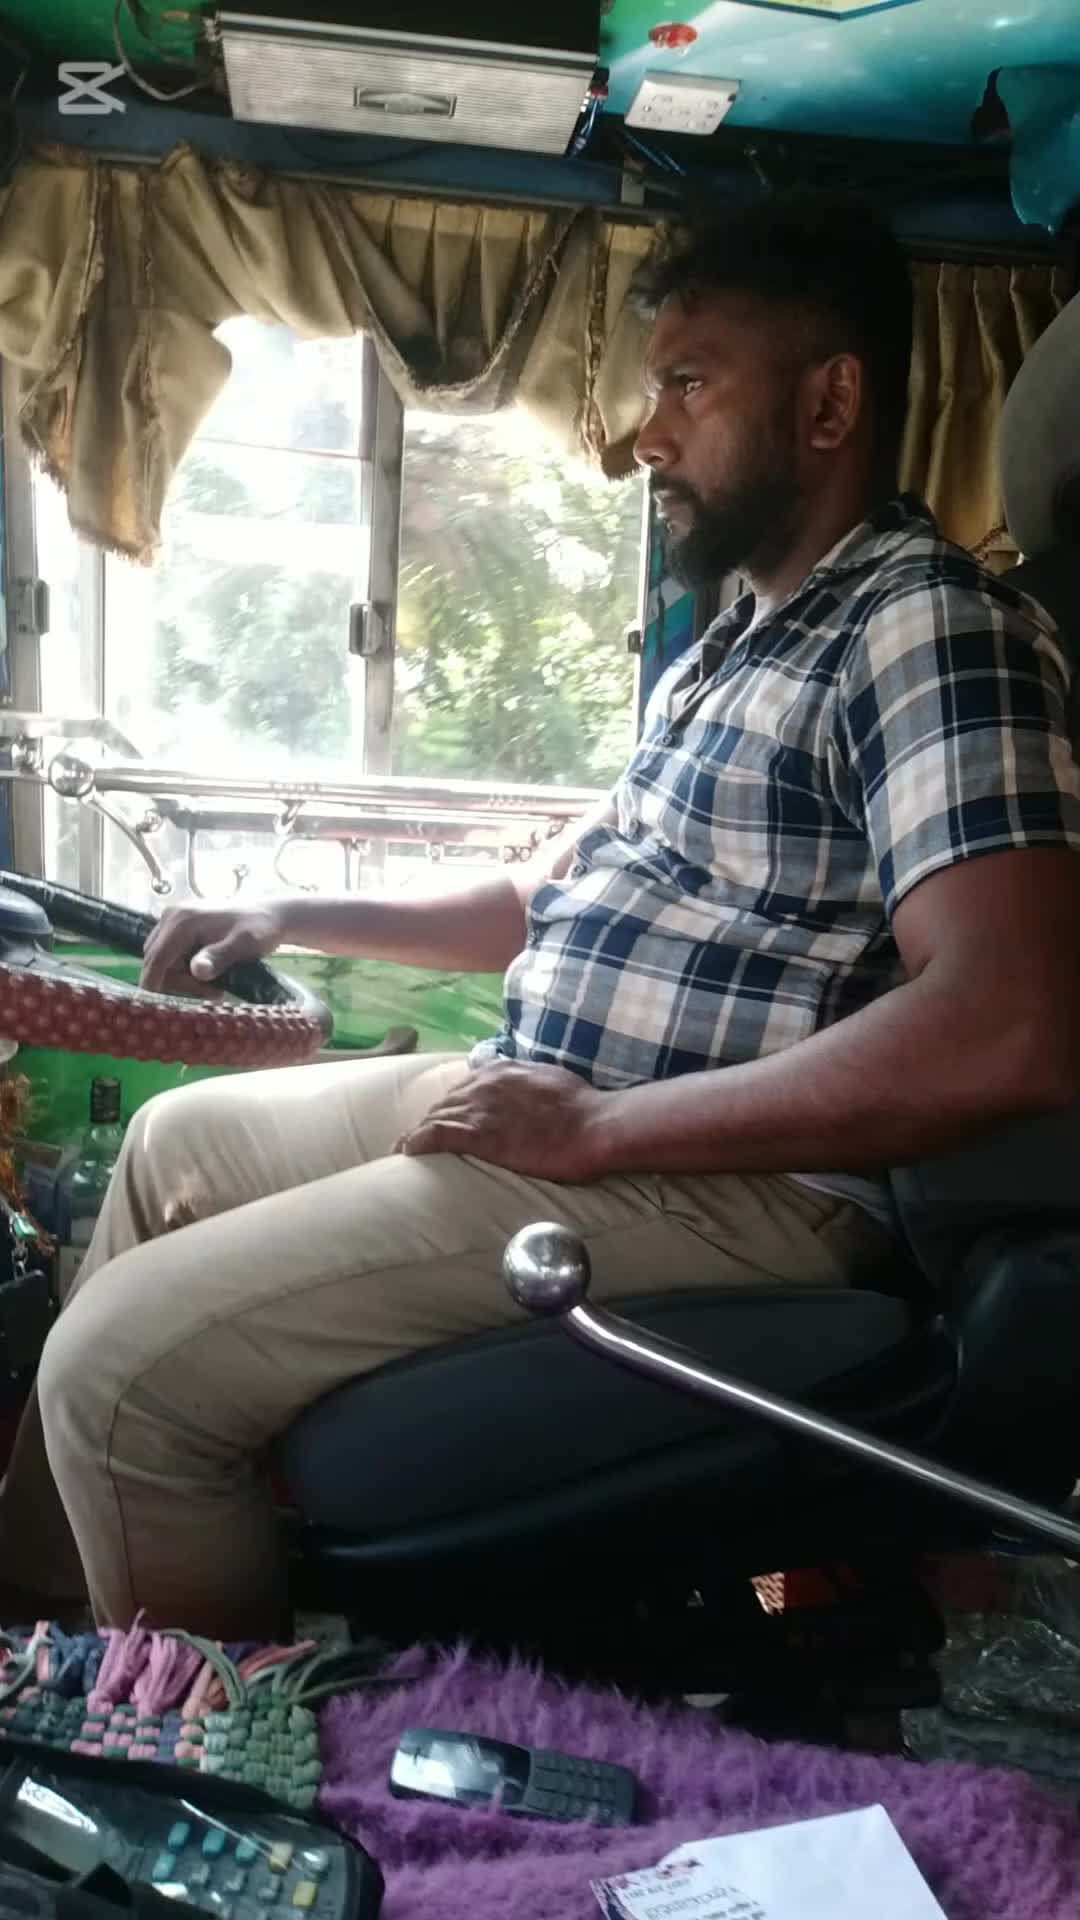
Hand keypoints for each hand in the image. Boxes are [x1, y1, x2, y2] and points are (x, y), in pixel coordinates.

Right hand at [141, 899, 288, 993]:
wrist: (269, 914)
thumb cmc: (259, 929)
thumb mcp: (243, 945)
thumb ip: (219, 957)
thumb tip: (197, 971)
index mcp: (182, 921)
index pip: (156, 958)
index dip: (154, 984)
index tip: (160, 1008)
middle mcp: (171, 917)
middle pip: (156, 962)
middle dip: (179, 984)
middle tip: (212, 994)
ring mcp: (173, 921)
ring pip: (162, 961)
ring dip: (183, 979)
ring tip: (214, 987)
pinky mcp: (179, 927)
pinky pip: (170, 955)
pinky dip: (184, 970)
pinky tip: (208, 976)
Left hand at [397, 1063, 609, 1183]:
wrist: (594, 1126)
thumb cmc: (582, 1109)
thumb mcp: (550, 1081)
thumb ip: (527, 1084)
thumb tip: (523, 1093)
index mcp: (502, 1070)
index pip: (464, 1087)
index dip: (452, 1106)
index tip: (446, 1119)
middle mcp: (484, 1083)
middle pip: (445, 1102)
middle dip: (432, 1119)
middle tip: (422, 1139)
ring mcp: (480, 1107)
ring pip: (435, 1117)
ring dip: (419, 1133)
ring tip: (407, 1148)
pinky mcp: (478, 1135)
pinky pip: (435, 1135)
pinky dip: (416, 1142)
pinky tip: (407, 1151)